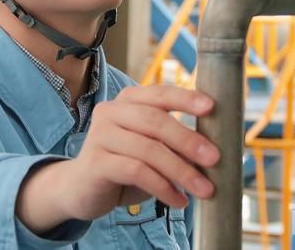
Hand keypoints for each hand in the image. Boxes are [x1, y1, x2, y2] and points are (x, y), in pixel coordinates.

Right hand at [59, 84, 218, 219]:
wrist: (81, 188)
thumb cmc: (123, 165)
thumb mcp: (150, 148)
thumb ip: (173, 142)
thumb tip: (212, 150)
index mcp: (128, 100)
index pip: (159, 93)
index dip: (185, 98)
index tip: (211, 107)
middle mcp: (111, 112)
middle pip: (155, 121)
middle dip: (188, 140)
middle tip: (214, 159)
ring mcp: (100, 135)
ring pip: (148, 149)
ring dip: (181, 171)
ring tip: (203, 190)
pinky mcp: (95, 162)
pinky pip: (136, 171)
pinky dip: (162, 187)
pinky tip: (178, 200)